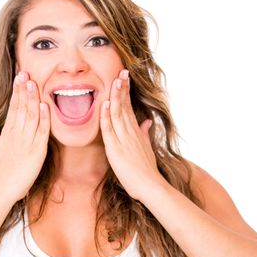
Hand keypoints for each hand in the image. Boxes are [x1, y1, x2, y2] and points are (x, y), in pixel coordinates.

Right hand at [0, 71, 49, 202]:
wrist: (1, 190)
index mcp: (7, 133)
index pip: (13, 107)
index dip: (16, 91)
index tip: (19, 76)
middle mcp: (17, 134)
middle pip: (21, 107)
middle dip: (23, 89)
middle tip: (25, 72)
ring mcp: (27, 142)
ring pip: (31, 116)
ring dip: (33, 98)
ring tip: (33, 82)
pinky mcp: (37, 152)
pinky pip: (42, 132)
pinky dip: (44, 118)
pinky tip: (45, 105)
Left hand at [100, 69, 160, 201]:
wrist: (150, 185)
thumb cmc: (147, 170)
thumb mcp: (146, 148)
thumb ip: (144, 133)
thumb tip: (146, 122)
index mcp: (136, 131)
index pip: (129, 107)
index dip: (126, 92)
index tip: (124, 78)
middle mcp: (130, 132)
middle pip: (125, 106)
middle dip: (122, 88)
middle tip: (122, 71)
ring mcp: (124, 139)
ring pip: (118, 114)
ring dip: (116, 96)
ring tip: (115, 80)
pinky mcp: (117, 149)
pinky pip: (110, 130)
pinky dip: (107, 116)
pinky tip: (105, 104)